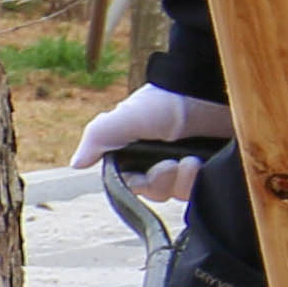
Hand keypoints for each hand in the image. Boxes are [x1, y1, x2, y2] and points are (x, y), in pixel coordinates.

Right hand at [71, 80, 233, 209]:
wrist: (212, 93)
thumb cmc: (167, 101)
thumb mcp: (126, 117)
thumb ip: (98, 137)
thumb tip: (76, 163)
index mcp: (135, 149)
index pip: (130, 183)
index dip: (140, 183)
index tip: (147, 172)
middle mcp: (158, 157)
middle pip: (155, 192)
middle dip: (163, 182)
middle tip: (172, 163)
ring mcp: (185, 163)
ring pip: (177, 193)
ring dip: (183, 181)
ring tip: (192, 161)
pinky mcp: (208, 168)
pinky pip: (200, 190)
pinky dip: (199, 182)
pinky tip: (203, 165)